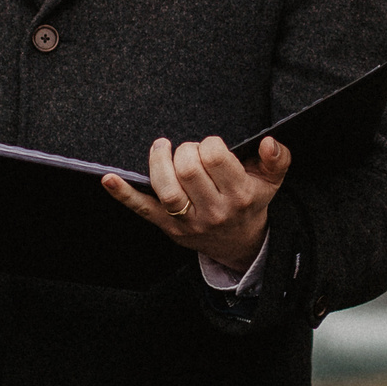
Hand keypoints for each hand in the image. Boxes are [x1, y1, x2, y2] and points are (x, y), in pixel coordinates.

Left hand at [104, 135, 290, 275]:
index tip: (211, 148)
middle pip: (189, 169)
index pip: (215, 157)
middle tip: (191, 151)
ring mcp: (188, 221)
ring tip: (162, 148)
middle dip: (186, 150)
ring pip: (167, 188)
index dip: (209, 144)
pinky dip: (124, 194)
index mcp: (240, 195)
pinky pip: (143, 209)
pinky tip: (108, 179)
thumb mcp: (272, 181)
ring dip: (159, 161)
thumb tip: (269, 142)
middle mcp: (214, 210)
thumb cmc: (251, 202)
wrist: (240, 244)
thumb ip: (278, 159)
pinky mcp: (168, 227)